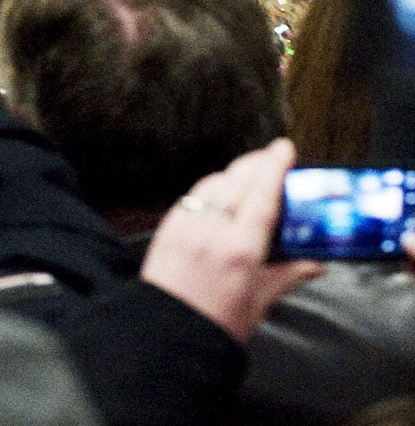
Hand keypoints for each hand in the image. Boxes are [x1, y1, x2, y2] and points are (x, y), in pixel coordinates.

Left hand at [141, 139, 319, 342]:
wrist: (167, 334)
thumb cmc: (217, 324)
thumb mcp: (260, 301)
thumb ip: (287, 274)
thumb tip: (316, 263)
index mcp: (241, 250)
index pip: (262, 196)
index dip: (274, 167)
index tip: (284, 148)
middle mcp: (212, 231)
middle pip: (236, 181)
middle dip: (256, 163)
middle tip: (273, 157)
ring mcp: (185, 225)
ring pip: (212, 184)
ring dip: (233, 174)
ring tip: (250, 174)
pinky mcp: (167, 227)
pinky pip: (192, 196)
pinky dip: (210, 189)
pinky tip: (221, 194)